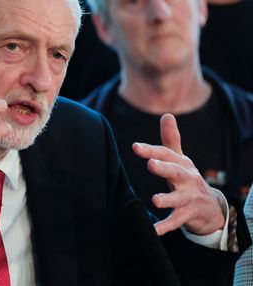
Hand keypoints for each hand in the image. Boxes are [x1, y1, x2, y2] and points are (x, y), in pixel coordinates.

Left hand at [132, 113, 224, 235]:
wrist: (210, 206)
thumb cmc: (188, 178)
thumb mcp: (181, 159)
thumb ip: (171, 139)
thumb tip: (167, 115)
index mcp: (182, 164)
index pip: (166, 155)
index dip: (151, 150)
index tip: (135, 147)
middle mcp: (187, 179)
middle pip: (176, 172)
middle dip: (164, 168)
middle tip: (150, 165)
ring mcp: (189, 198)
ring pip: (178, 199)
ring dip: (167, 199)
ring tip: (155, 200)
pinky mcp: (188, 215)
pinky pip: (177, 221)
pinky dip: (166, 226)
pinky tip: (154, 230)